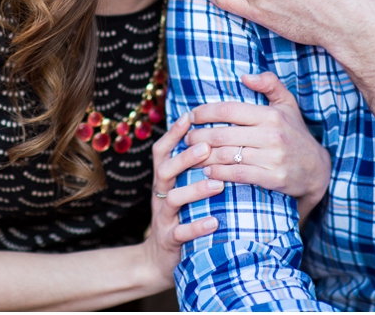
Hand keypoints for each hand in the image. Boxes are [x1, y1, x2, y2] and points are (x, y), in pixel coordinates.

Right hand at [141, 113, 224, 287]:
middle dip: (184, 157)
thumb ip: (189, 166)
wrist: (157, 258)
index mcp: (163, 180)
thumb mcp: (179, 188)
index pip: (162, 150)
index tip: (189, 116)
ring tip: (217, 185)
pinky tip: (215, 222)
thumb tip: (213, 135)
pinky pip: (181, 233)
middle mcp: (160, 194)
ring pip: (173, 199)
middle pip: (165, 170)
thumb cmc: (179, 215)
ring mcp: (163, 217)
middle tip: (206, 147)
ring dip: (194, 190)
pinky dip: (197, 227)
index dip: (173, 133)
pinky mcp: (169, 240)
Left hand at [186, 72, 330, 220]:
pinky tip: (207, 171)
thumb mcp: (288, 105)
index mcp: (270, 114)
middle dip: (198, 136)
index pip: (229, 109)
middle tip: (186, 138)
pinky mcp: (274, 178)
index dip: (205, 112)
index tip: (190, 115)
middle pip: (222, 133)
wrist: (318, 170)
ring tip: (191, 155)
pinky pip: (238, 174)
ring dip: (204, 156)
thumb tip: (244, 76)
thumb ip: (269, 84)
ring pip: (227, 155)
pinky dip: (219, 173)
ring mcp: (273, 158)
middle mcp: (271, 134)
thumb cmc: (296, 134)